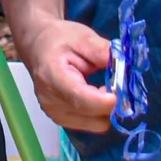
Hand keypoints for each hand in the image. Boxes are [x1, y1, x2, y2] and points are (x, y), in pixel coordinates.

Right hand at [10, 18, 117, 134]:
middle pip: (92, 116)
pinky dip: (98, 112)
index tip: (120, 92)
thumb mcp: (82, 36)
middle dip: (110, 102)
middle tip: (113, 82)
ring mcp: (55, 114)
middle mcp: (51, 101)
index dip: (103, 101)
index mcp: (52, 76)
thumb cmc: (58, 39)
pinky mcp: (61, 121)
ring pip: (96, 124)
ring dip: (105, 109)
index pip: (79, 98)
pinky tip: (92, 94)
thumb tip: (122, 65)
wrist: (38, 47)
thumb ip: (101, 50)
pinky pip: (91, 124)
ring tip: (99, 87)